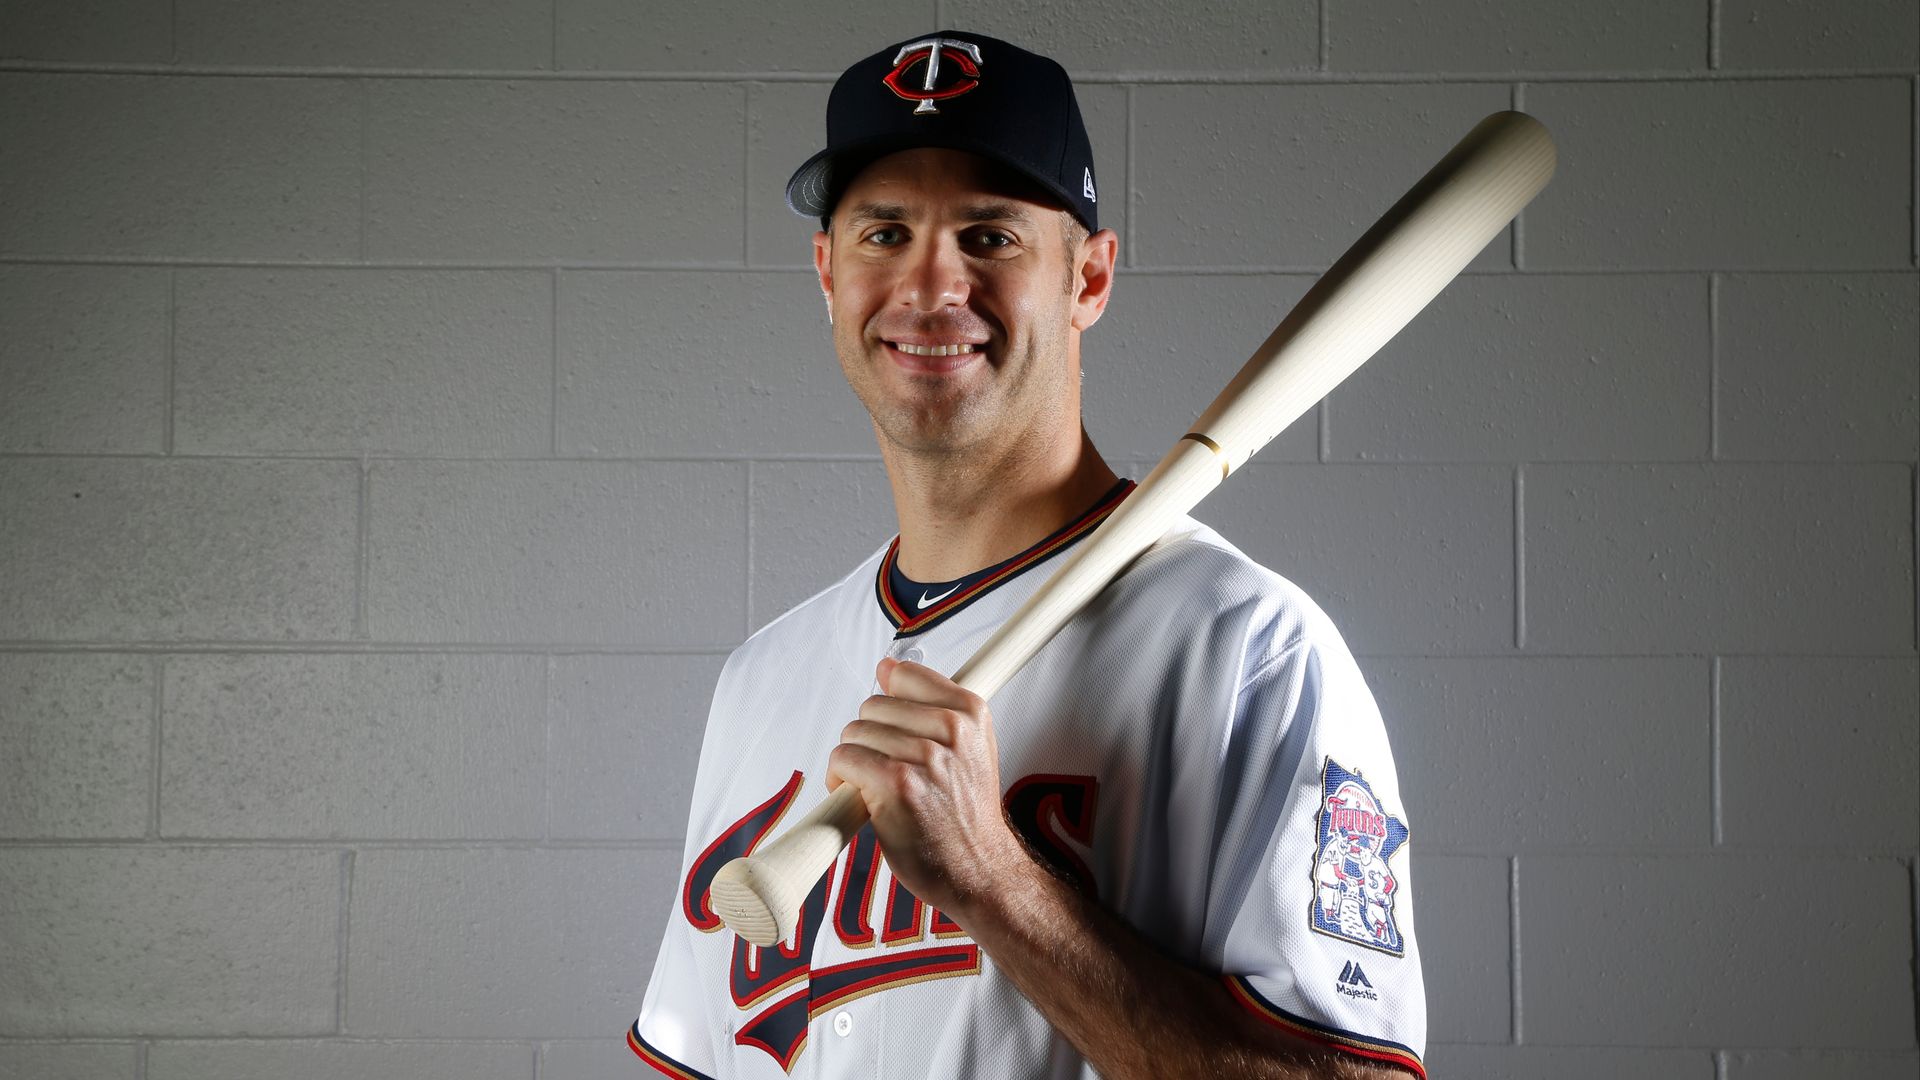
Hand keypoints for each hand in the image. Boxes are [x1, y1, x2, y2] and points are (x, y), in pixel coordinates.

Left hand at [825, 657, 1027, 919]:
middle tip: (887, 769)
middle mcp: (951, 729)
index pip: (903, 675)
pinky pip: (844, 760)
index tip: (895, 730)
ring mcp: (924, 757)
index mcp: (970, 711)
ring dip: (854, 762)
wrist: (978, 868)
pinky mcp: (897, 786)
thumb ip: (933, 702)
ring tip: (876, 787)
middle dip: (870, 737)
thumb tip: (887, 667)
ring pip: (854, 733)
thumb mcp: (971, 745)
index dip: (890, 704)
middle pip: (872, 706)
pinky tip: (861, 797)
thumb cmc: (966, 812)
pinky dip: (840, 779)